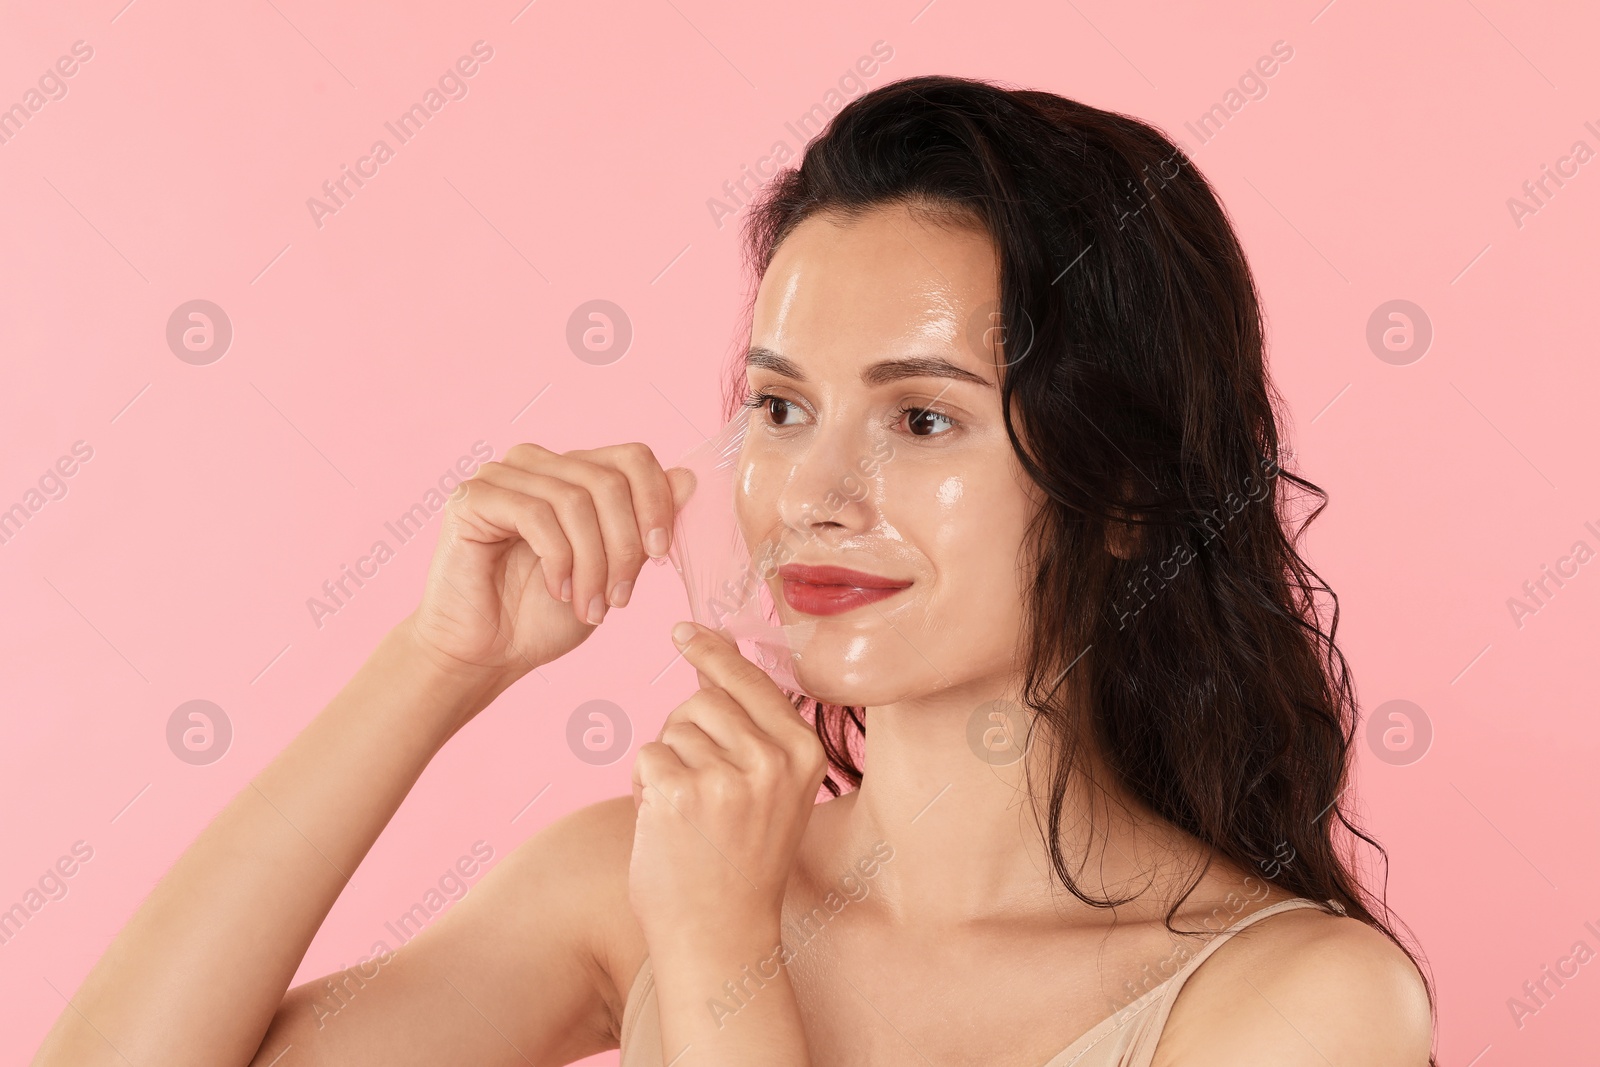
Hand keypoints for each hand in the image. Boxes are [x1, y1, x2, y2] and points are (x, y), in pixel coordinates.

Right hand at [407, 442, 695, 693]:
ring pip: (576, 500)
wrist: (485, 654)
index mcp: (572, 473)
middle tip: (620, 599)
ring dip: (593, 563)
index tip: (660, 553)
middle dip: (625, 547)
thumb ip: (644, 527)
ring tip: (590, 607)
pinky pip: (536, 515)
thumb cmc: (543, 616)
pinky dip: (559, 559)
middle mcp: (537, 464)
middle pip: (609, 480)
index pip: (632, 458)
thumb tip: (689, 478)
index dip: (656, 502)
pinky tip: (558, 590)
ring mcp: (502, 476)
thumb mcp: (613, 572)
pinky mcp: (473, 498)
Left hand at [628, 622, 827, 955]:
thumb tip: (712, 658)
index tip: (684, 630)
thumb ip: (751, 729)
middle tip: (695, 787)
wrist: (721, 937)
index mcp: (804, 753)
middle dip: (683, 731)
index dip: (714, 651)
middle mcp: (773, 760)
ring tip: (686, 816)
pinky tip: (665, 826)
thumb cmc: (741, 863)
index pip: (752, 680)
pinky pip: (645, 757)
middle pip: (702, 700)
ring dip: (664, 765)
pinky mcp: (681, 794)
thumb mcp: (771, 791)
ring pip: (670, 730)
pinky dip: (642, 787)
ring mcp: (728, 777)